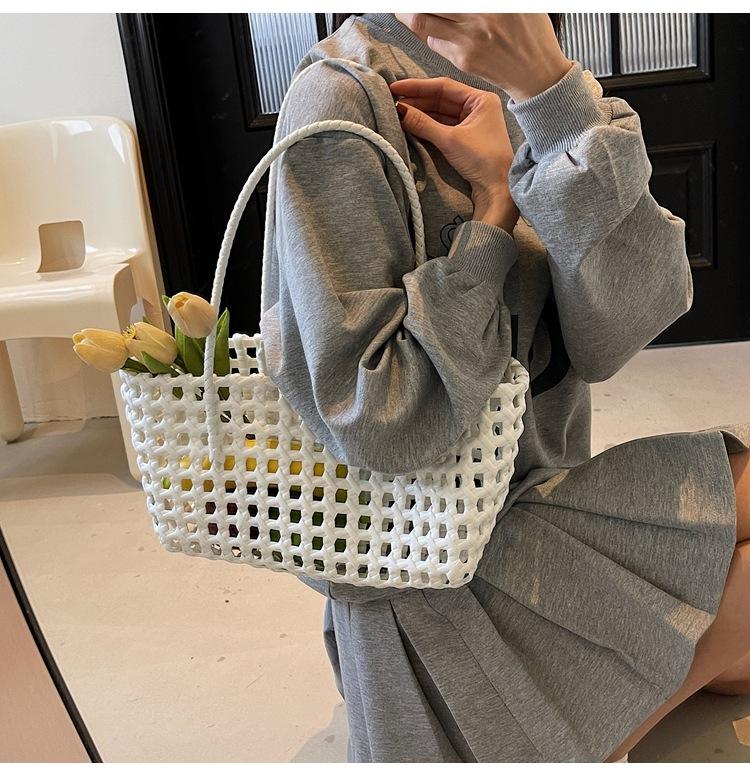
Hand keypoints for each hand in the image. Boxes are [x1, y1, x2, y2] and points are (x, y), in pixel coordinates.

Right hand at [390, 76, 518, 232]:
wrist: (498, 190)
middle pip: (441, 99)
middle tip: (392, 101)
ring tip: (397, 112)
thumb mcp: (449, 140)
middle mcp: (477, 107)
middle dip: (417, 100)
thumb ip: (422, 123)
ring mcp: (471, 123)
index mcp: (480, 99)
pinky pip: (442, 126)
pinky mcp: (466, 138)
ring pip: (440, 113)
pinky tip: (411, 124)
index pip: (444, 86)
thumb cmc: (482, 160)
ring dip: (420, 113)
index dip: (417, 86)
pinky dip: (427, 125)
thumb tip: (399, 110)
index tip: (395, 86)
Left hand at [396, 13, 572, 102]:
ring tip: (409, 11)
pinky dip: (433, 33)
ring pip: (423, 26)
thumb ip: (484, 1)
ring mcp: (468, 42)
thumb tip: (459, 2)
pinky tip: (440, 29)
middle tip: (401, 4)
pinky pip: (437, 43)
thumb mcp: (517, 4)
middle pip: (423, 9)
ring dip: (413, 16)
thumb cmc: (531, 33)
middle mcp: (478, 19)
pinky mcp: (463, 61)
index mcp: (491, 4)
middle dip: (406, 7)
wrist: (538, 73)